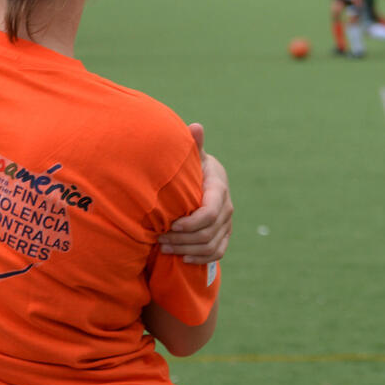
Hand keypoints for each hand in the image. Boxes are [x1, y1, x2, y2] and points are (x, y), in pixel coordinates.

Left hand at [159, 123, 232, 264]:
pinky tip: (182, 258)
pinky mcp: (224, 235)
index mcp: (218, 188)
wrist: (205, 181)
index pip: (209, 212)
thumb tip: (195, 126)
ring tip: (163, 247)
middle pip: (208, 232)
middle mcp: (227, 207)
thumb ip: (194, 145)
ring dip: (186, 250)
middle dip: (182, 239)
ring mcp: (227, 223)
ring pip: (211, 245)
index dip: (190, 223)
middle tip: (158, 238)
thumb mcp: (193, 156)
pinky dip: (200, 258)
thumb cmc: (193, 167)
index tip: (170, 224)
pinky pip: (217, 253)